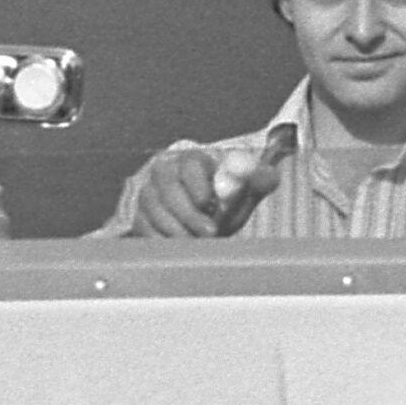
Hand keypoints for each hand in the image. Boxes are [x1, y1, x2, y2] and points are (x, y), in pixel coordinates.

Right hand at [119, 141, 261, 238]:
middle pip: (169, 190)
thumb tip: (267, 175)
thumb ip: (260, 180)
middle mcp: (164, 172)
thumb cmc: (225, 202)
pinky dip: (165, 241)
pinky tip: (182, 245)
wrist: (202, 220)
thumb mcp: (246, 191)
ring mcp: (148, 195)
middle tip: (210, 232)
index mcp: (191, 159)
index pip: (189, 167)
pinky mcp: (138, 217)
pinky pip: (146, 230)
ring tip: (199, 241)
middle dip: (190, 215)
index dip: (198, 185)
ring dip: (179, 231)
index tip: (209, 203)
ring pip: (155, 212)